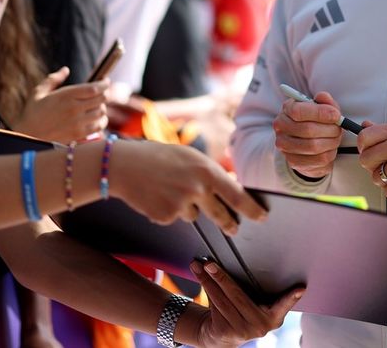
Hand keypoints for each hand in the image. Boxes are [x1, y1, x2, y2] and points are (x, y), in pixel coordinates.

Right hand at [16, 67, 108, 141]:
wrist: (26, 137)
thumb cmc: (32, 113)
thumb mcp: (39, 92)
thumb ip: (53, 79)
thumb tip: (65, 69)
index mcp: (66, 95)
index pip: (94, 88)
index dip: (104, 84)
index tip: (105, 81)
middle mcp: (74, 108)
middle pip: (101, 99)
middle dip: (104, 94)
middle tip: (101, 93)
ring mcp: (78, 123)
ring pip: (102, 112)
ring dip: (102, 108)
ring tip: (97, 106)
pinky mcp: (78, 134)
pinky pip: (99, 127)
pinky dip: (101, 121)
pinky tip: (96, 119)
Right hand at [109, 139, 267, 234]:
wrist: (124, 165)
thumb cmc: (159, 157)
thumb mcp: (190, 157)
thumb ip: (209, 173)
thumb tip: (231, 186)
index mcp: (207, 170)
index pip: (237, 195)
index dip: (252, 208)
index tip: (262, 217)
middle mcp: (197, 189)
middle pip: (221, 215)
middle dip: (229, 224)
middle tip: (234, 229)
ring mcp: (181, 204)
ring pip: (194, 215)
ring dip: (187, 207)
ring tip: (169, 188)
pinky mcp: (166, 217)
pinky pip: (175, 218)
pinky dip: (168, 211)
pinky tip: (156, 196)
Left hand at [187, 259, 302, 347]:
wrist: (224, 338)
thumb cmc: (245, 313)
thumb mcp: (258, 307)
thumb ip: (264, 295)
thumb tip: (267, 273)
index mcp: (273, 318)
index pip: (283, 306)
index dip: (291, 298)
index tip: (300, 288)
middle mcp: (259, 327)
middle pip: (238, 296)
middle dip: (222, 277)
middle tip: (211, 263)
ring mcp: (241, 331)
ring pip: (222, 300)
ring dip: (208, 281)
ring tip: (199, 265)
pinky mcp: (225, 332)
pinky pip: (213, 306)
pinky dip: (205, 288)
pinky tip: (200, 276)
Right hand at [272, 91, 343, 177]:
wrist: (307, 143)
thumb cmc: (315, 121)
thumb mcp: (321, 108)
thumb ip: (324, 101)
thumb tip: (323, 97)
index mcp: (287, 110)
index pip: (298, 112)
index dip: (320, 113)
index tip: (336, 115)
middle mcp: (281, 127)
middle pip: (308, 130)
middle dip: (330, 129)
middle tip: (339, 128)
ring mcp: (285, 146)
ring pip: (314, 146)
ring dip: (331, 142)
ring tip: (336, 138)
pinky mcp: (293, 162)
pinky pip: (318, 160)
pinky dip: (330, 154)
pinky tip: (330, 148)